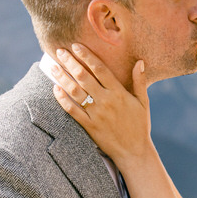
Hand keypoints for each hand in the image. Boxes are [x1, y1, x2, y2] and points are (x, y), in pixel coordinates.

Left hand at [49, 45, 154, 168]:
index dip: (87, 56)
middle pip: (84, 77)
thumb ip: (140, 81)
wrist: (134, 152)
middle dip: (70, 62)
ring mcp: (96, 114)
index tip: (76, 46)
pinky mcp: (89, 126)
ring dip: (62, 77)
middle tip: (59, 51)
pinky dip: (62, 99)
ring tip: (53, 67)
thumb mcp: (143, 102)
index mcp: (119, 93)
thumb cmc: (140, 126)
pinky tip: (55, 89)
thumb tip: (140, 62)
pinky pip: (72, 110)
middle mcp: (106, 101)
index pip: (100, 69)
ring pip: (75, 91)